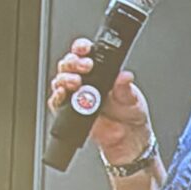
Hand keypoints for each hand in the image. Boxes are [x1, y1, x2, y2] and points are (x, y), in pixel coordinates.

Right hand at [49, 37, 152, 163]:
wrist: (129, 141)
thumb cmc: (131, 116)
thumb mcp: (133, 100)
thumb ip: (126, 89)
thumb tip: (124, 76)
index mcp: (101, 72)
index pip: (86, 54)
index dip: (82, 48)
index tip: (86, 49)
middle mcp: (86, 82)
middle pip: (69, 65)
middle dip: (72, 62)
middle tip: (84, 67)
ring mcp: (76, 97)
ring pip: (60, 81)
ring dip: (64, 78)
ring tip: (75, 82)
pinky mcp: (69, 113)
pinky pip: (57, 103)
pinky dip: (57, 98)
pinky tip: (62, 95)